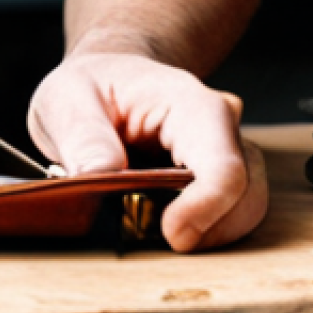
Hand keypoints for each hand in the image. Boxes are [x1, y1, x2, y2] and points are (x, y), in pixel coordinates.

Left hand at [27, 47, 267, 251]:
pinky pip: (228, 212)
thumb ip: (84, 137)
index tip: (171, 235)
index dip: (204, 209)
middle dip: (204, 229)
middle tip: (146, 236)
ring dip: (203, 232)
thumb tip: (101, 176)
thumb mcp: (68, 99)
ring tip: (148, 229)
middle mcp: (220, 126)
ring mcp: (225, 150)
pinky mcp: (218, 173)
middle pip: (244, 195)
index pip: (223, 167)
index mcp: (190, 103)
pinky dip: (200, 228)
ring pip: (243, 209)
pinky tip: (160, 225)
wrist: (107, 77)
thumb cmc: (91, 83)